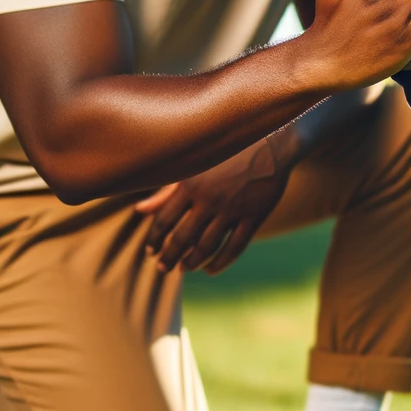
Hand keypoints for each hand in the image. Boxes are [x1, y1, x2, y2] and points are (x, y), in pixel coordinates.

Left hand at [135, 134, 293, 272]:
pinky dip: (221, 263)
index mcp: (190, 184)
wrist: (271, 139)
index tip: (151, 252)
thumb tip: (139, 211)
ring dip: (192, 262)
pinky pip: (235, 248)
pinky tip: (210, 270)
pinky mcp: (255, 216)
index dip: (155, 240)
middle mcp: (210, 199)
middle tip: (164, 268)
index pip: (164, 221)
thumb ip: (166, 191)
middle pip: (182, 238)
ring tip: (185, 268)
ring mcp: (233, 209)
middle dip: (170, 257)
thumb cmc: (225, 153)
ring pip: (207, 246)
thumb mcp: (193, 166)